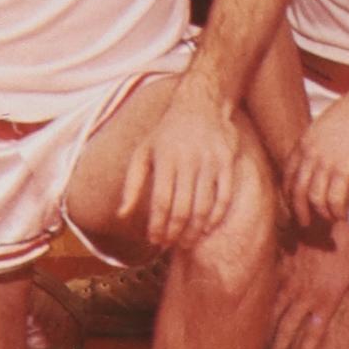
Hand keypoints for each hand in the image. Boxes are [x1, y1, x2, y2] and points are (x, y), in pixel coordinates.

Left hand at [117, 85, 244, 252]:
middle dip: (175, 233)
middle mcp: (188, 161)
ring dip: (194, 230)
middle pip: (182, 209)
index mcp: (164, 159)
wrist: (200, 103)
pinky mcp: (227, 163)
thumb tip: (121, 215)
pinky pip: (224, 197)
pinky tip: (206, 228)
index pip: (161, 203)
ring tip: (186, 242)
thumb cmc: (166, 132)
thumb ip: (132, 185)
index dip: (157, 227)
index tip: (155, 241)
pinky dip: (215, 217)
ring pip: (203, 207)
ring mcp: (210, 162)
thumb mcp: (143, 152)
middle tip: (170, 245)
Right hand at [268, 217, 348, 348]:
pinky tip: (254, 318)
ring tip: (262, 345)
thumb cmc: (345, 243)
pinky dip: (262, 308)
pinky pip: (269, 294)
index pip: (314, 333)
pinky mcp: (281, 271)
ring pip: (275, 314)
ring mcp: (290, 284)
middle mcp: (305, 297)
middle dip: (280, 347)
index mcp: (325, 299)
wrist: (320, 218)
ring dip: (268, 332)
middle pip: (289, 328)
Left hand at [282, 77, 348, 231]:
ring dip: (322, 214)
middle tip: (304, 224)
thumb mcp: (324, 125)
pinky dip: (337, 212)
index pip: (287, 175)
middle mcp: (310, 155)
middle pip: (296, 191)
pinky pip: (335, 200)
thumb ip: (315, 144)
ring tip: (330, 219)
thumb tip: (316, 160)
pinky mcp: (345, 170)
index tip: (293, 204)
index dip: (288, 194)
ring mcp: (326, 163)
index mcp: (303, 143)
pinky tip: (344, 215)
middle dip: (299, 211)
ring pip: (315, 199)